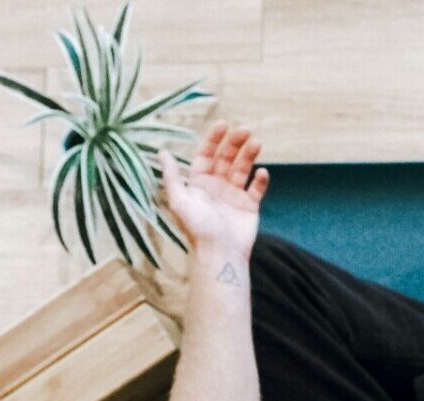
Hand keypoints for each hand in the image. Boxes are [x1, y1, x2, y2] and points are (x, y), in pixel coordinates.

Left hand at [158, 119, 270, 261]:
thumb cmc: (197, 229)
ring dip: (249, 155)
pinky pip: (256, 188)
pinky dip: (260, 179)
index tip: (223, 124)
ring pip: (243, 169)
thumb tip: (162, 151)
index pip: (207, 154)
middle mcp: (216, 186)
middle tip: (245, 130)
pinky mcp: (249, 207)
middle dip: (235, 143)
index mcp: (199, 183)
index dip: (214, 138)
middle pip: (226, 158)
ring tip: (257, 143)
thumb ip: (172, 176)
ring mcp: (234, 196)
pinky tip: (262, 172)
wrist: (219, 254)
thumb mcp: (179, 200)